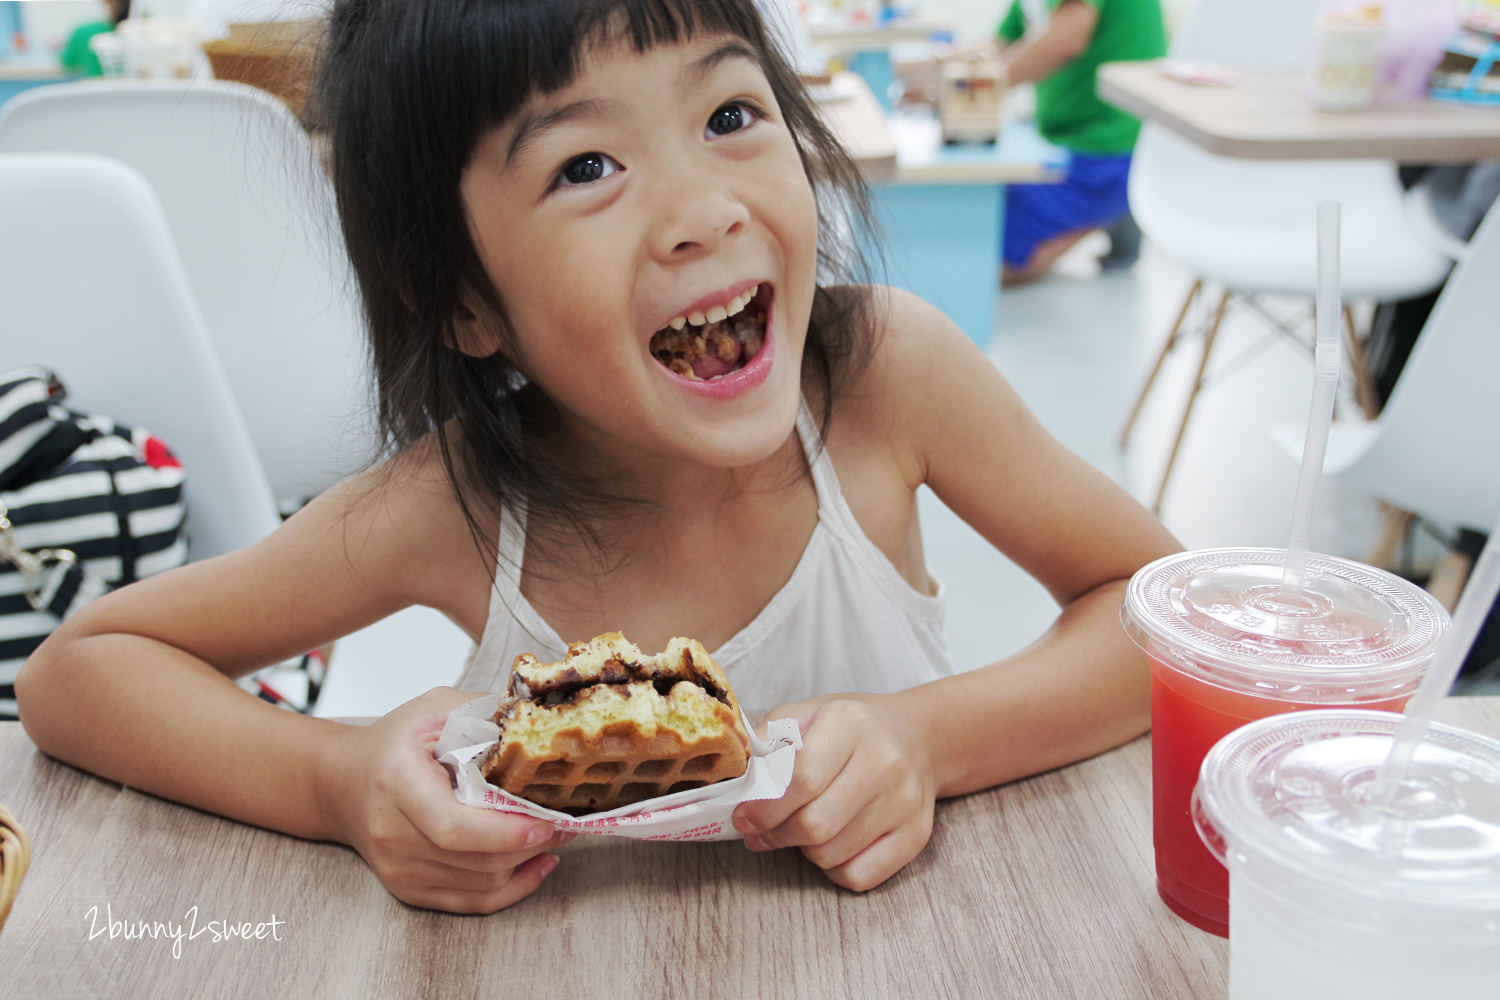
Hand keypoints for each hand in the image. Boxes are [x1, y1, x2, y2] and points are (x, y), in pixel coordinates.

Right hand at [317, 687, 571, 912]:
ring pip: (479, 885)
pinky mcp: (408, 889)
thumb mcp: (435, 709)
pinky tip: (538, 864)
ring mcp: (398, 868)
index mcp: (396, 782)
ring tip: (557, 835)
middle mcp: (391, 834)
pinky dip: (512, 888)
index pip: (452, 826)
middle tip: (568, 821)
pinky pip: (470, 902)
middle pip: (474, 860)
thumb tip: (538, 716)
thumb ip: (484, 712)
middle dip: (530, 845)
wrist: (342, 782)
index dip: (504, 832)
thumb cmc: (394, 742)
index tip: (546, 821)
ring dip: (527, 863)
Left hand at [730, 697, 935, 890]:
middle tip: (762, 831)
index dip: (764, 807)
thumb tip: (740, 784)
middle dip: (776, 834)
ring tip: (802, 828)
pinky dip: (833, 869)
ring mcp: (905, 802)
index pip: (802, 779)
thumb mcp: (807, 715)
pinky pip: (858, 876)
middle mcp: (885, 762)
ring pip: (831, 854)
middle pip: (814, 825)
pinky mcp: (916, 835)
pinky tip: (833, 844)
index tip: (743, 817)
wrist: (918, 738)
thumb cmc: (851, 730)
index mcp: (851, 724)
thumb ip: (768, 742)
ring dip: (803, 849)